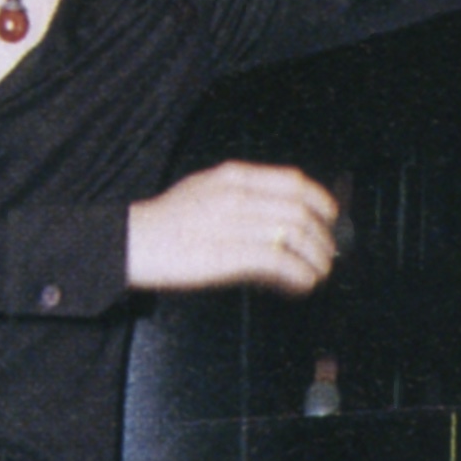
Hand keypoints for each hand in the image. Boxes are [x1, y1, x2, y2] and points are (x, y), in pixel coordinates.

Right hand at [127, 162, 341, 294]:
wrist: (130, 242)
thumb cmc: (165, 222)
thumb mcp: (205, 191)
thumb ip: (242, 196)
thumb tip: (280, 216)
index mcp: (232, 176)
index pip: (293, 181)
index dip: (320, 200)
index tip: (329, 217)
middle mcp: (237, 196)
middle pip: (300, 212)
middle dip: (322, 237)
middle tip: (326, 254)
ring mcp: (233, 225)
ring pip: (295, 237)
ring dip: (315, 259)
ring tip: (316, 274)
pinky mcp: (228, 255)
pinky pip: (279, 262)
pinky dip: (298, 275)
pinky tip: (300, 284)